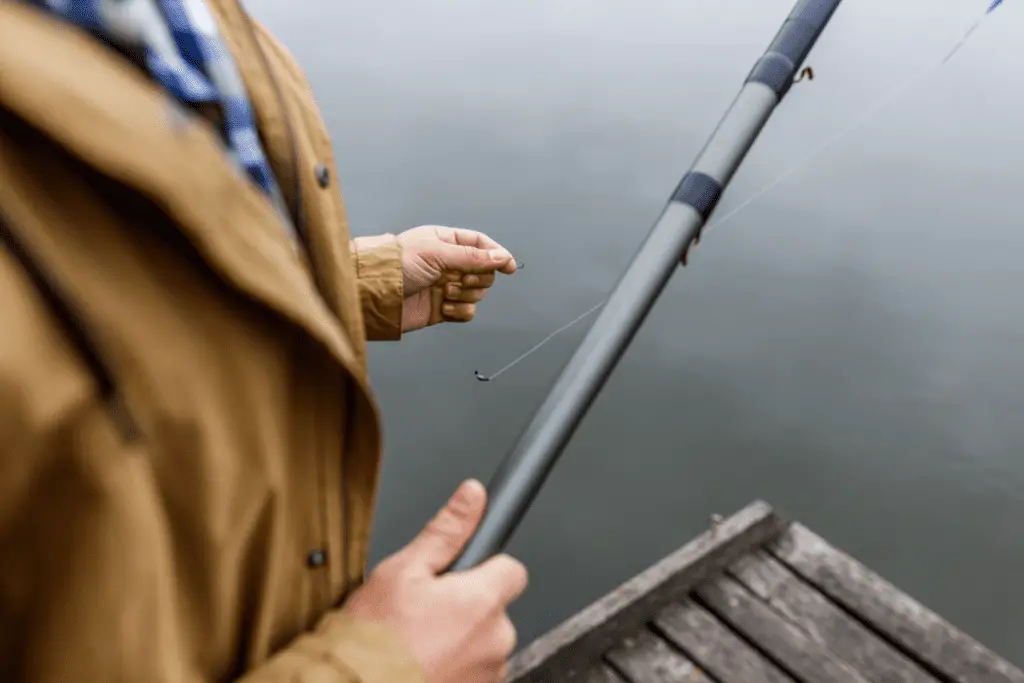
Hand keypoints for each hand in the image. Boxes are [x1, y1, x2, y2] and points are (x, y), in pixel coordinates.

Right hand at [343, 480, 527, 682]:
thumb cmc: (374, 639)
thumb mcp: (402, 570)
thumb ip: (445, 531)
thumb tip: (472, 497)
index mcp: (482, 601)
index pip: (512, 569)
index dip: (485, 567)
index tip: (461, 573)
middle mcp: (496, 640)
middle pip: (495, 608)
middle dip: (468, 606)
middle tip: (425, 611)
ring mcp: (489, 673)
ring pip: (484, 643)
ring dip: (460, 640)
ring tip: (419, 642)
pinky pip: (474, 671)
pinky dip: (455, 667)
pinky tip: (424, 663)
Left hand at [396, 225, 517, 331]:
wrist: (375, 296)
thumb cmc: (396, 266)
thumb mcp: (436, 253)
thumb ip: (472, 256)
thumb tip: (501, 257)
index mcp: (445, 242)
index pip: (480, 244)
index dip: (497, 254)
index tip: (508, 266)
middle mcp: (447, 263)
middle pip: (483, 271)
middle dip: (477, 278)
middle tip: (461, 280)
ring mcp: (445, 286)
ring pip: (477, 293)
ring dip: (465, 295)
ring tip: (445, 293)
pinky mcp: (442, 308)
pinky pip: (466, 311)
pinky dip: (459, 311)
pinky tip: (442, 307)